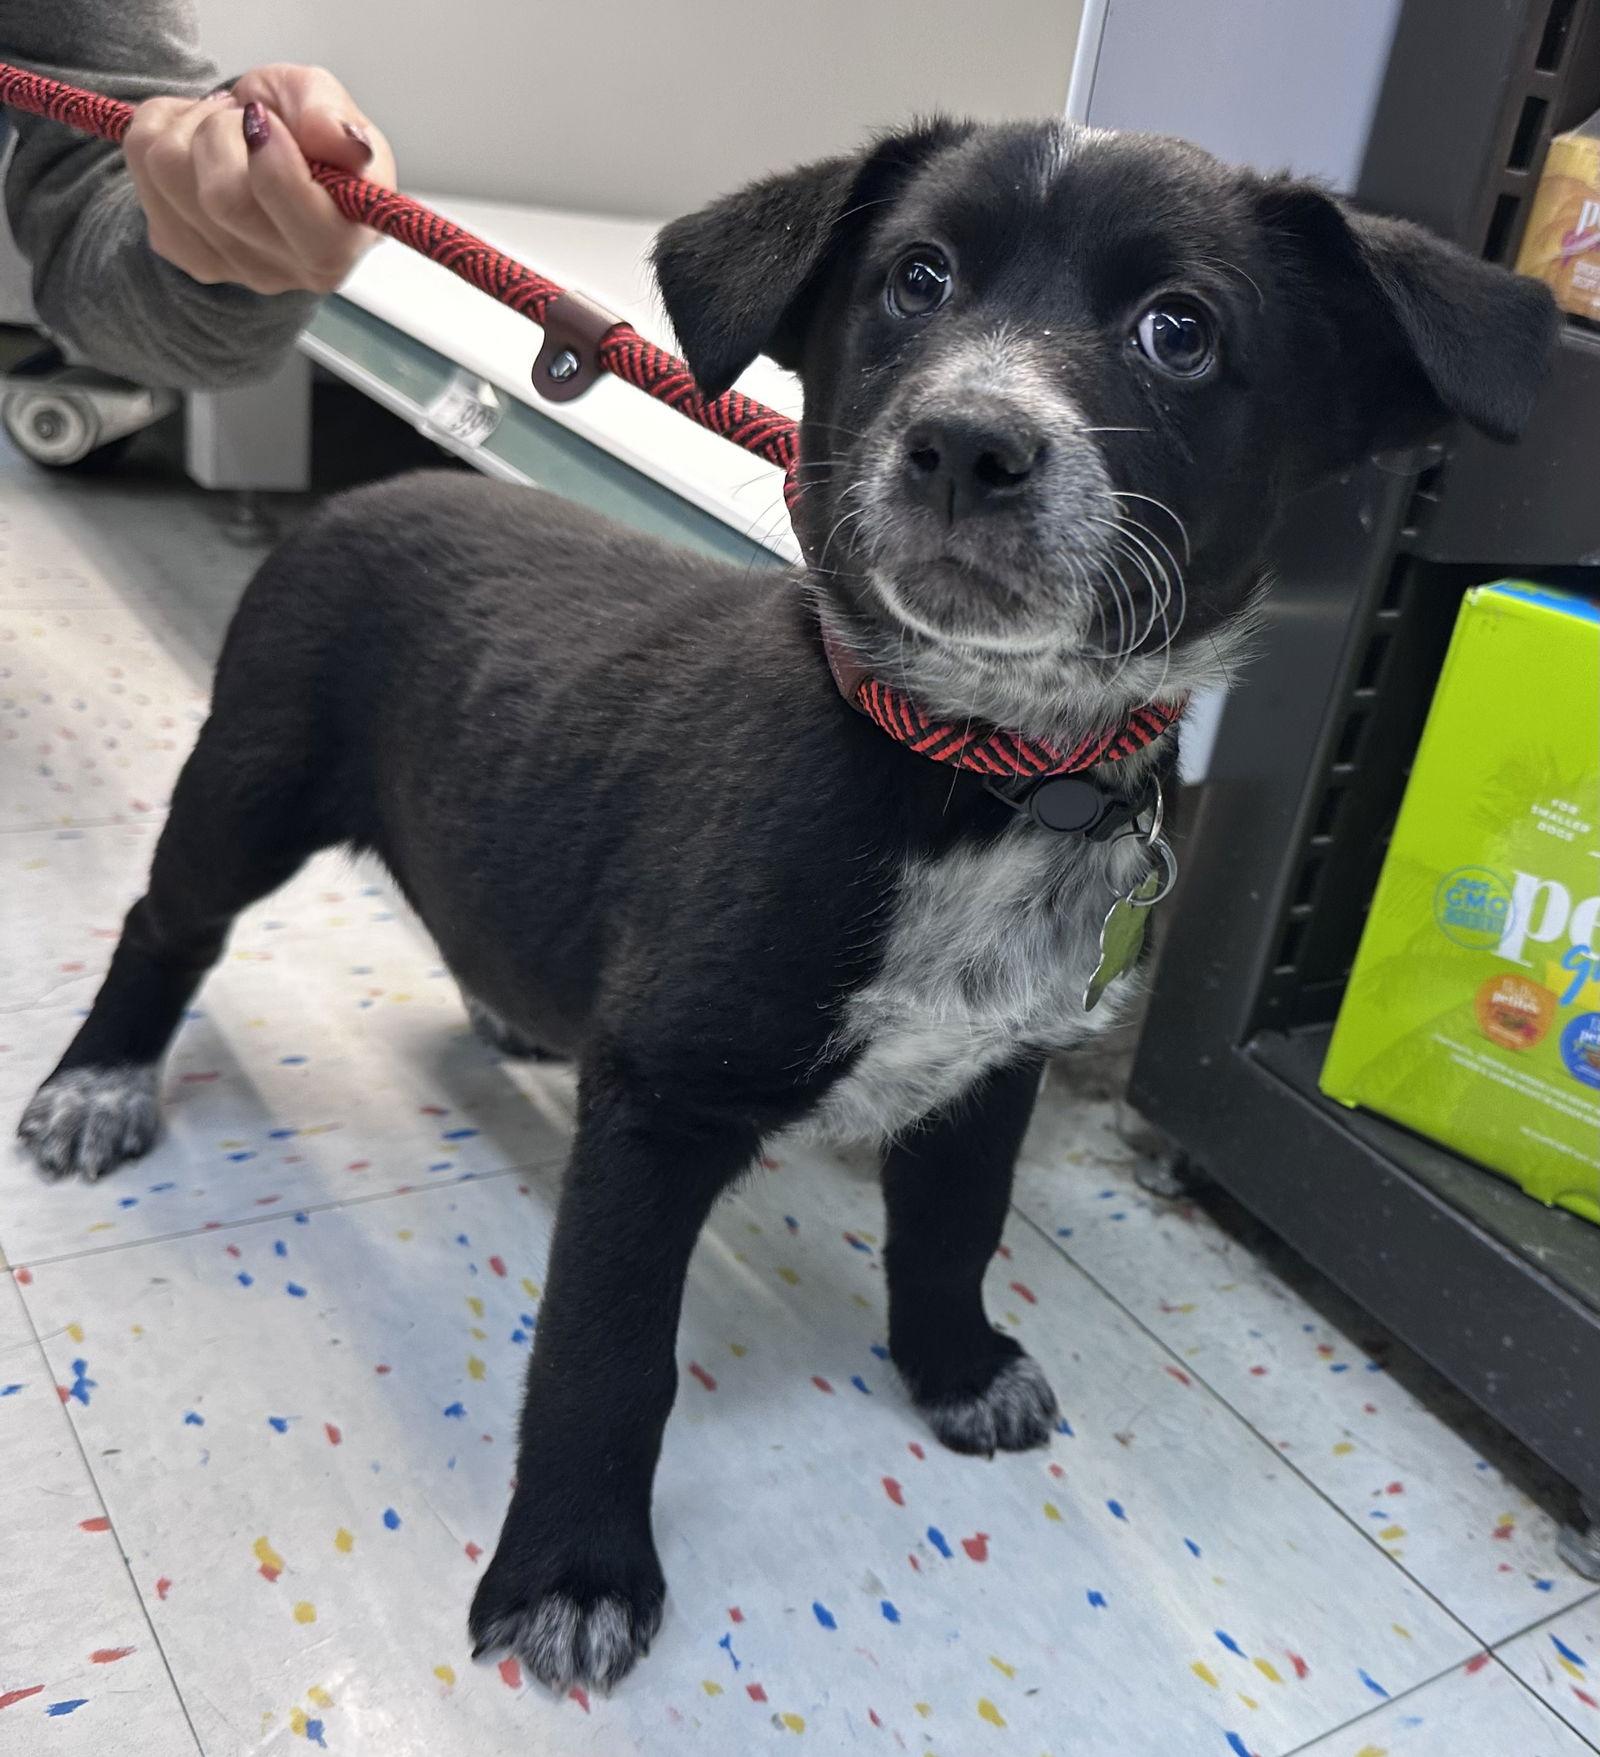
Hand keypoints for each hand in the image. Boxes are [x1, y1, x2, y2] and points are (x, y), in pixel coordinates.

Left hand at [124, 64, 395, 295]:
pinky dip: (158, 130)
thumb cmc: (306, 135)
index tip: (265, 119)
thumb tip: (339, 140)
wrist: (266, 150)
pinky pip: (142, 168)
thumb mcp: (328, 104)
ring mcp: (228, 268)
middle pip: (221, 196)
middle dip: (221, 128)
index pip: (298, 219)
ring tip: (219, 123)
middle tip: (243, 116)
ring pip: (169, 172)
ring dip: (187, 122)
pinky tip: (194, 141)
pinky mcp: (181, 251)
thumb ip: (331, 116)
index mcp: (336, 244)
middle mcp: (284, 270)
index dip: (272, 157)